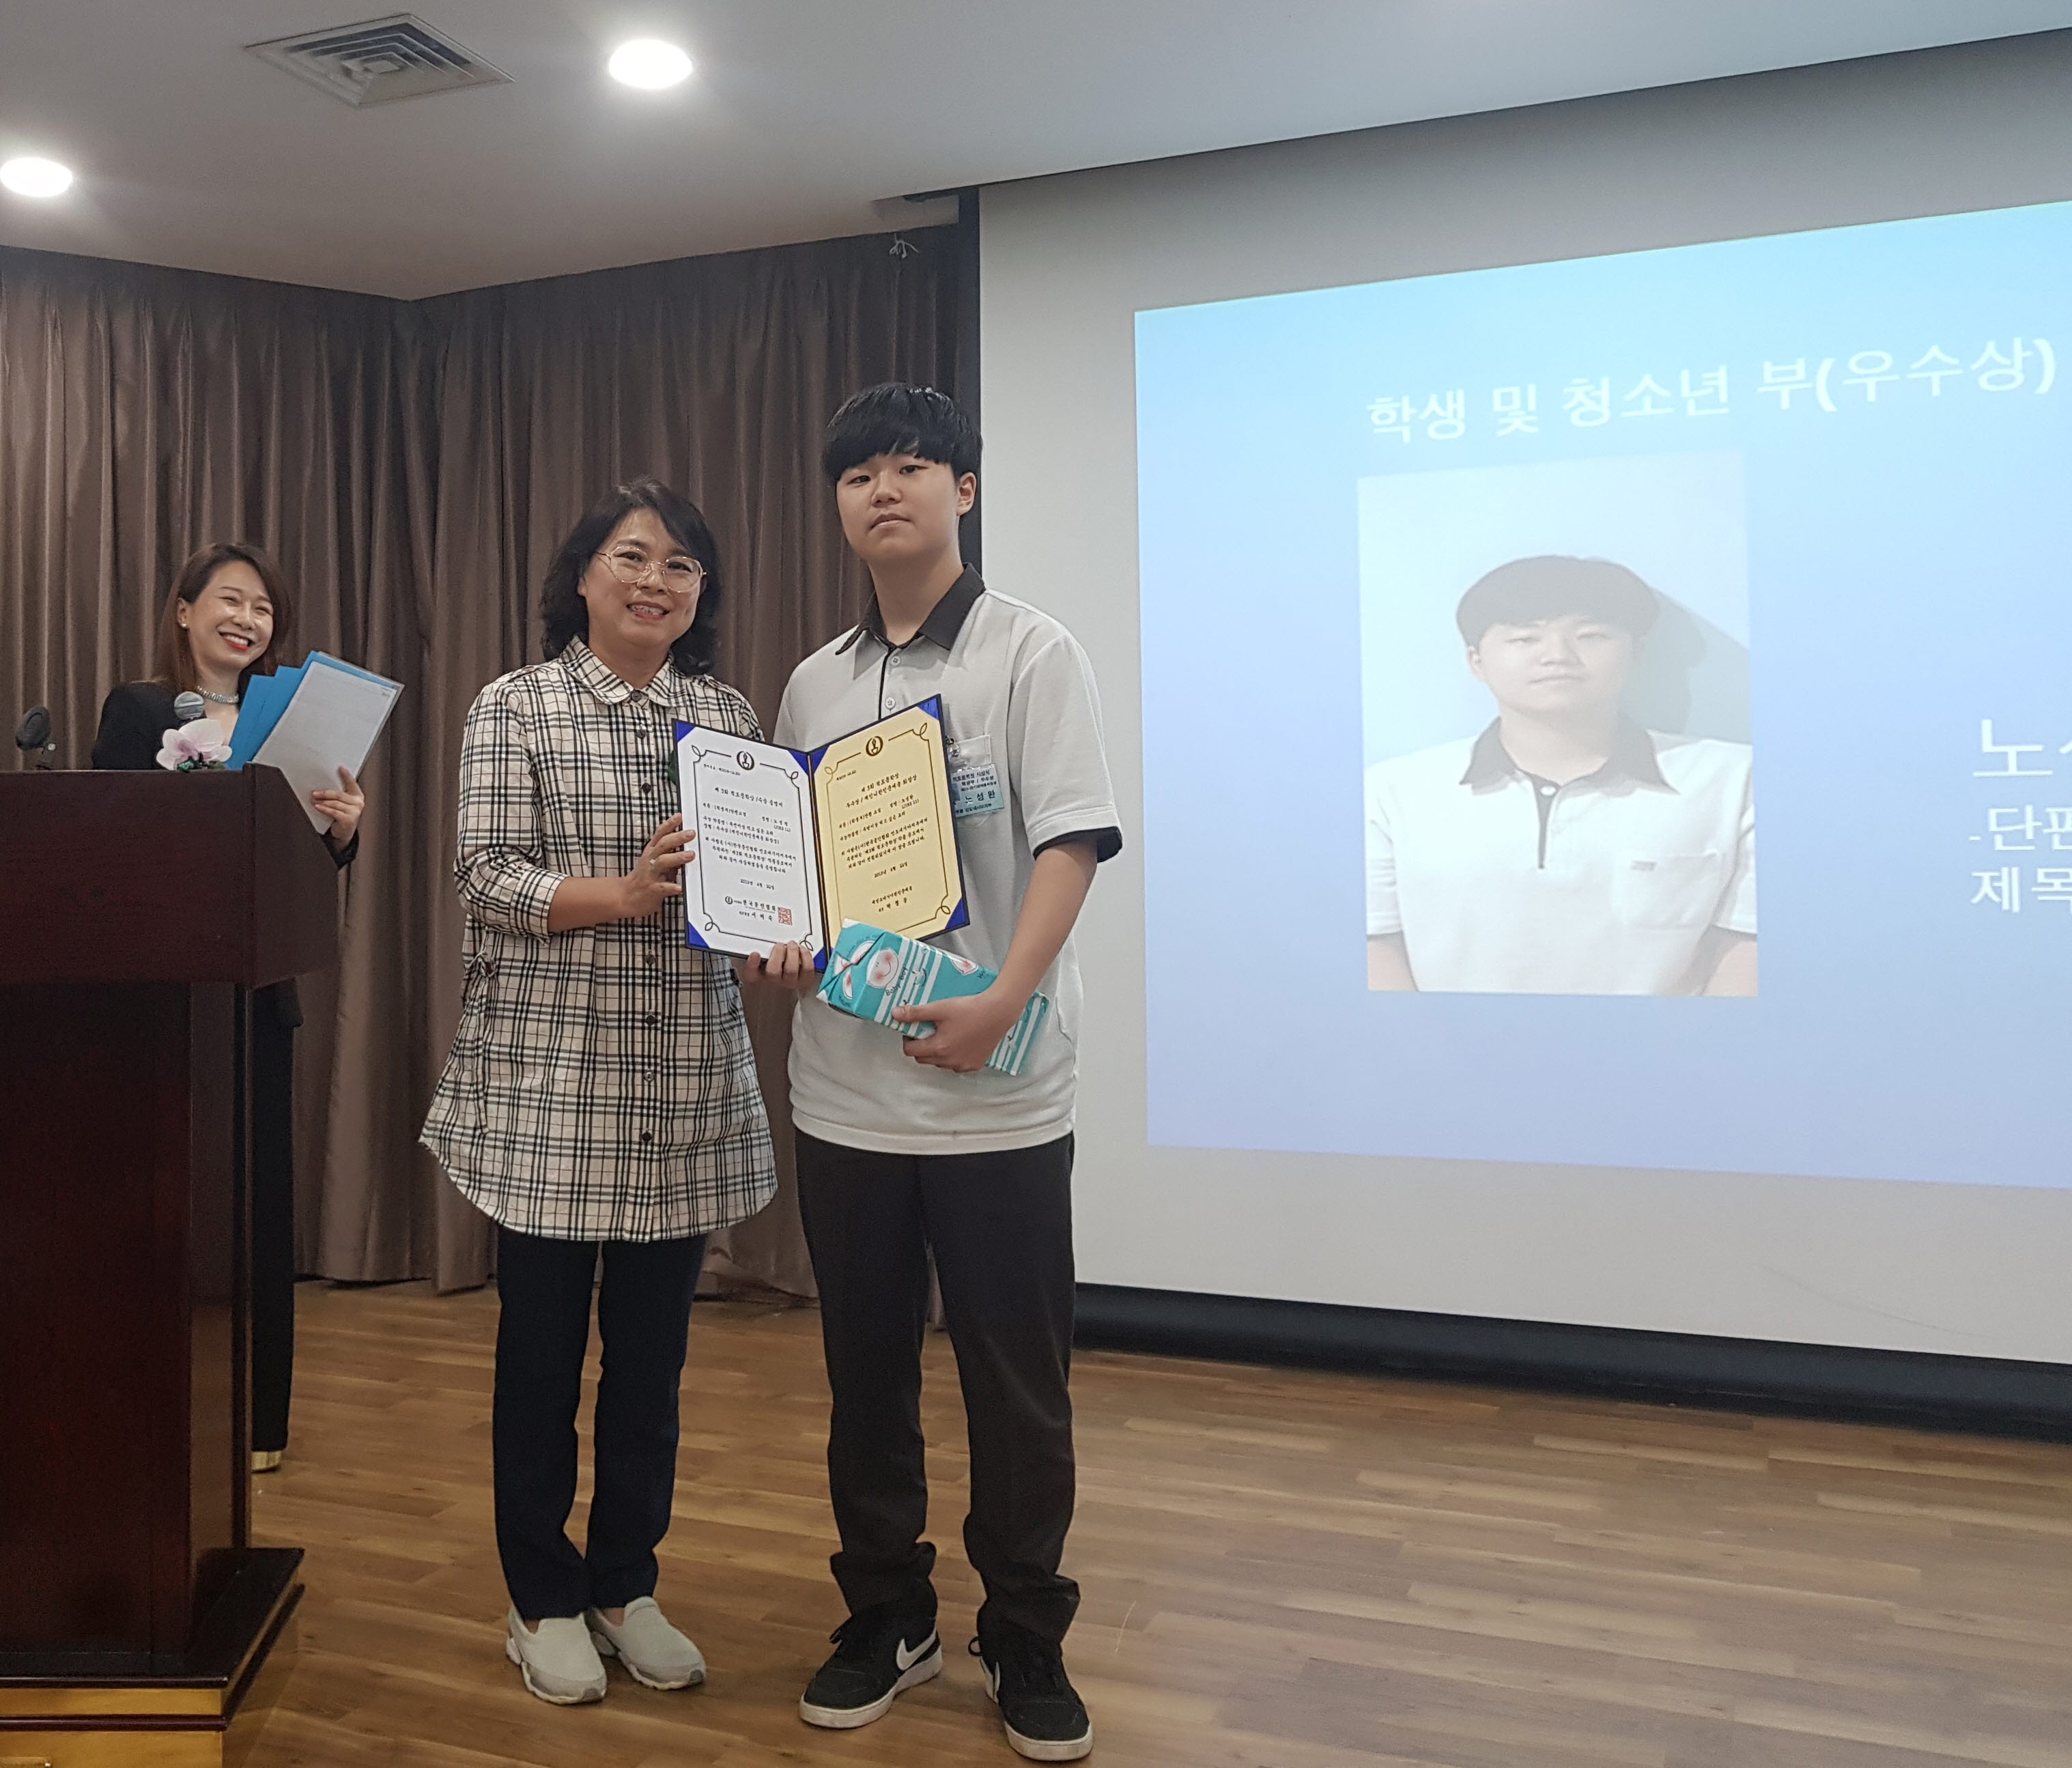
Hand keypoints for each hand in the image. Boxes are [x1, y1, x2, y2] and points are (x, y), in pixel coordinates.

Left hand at [312, 768, 364, 843]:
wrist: (344, 832)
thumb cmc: (342, 815)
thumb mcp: (342, 803)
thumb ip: (337, 795)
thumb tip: (321, 788)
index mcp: (357, 795)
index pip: (352, 783)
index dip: (347, 775)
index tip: (340, 768)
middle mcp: (358, 803)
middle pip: (339, 794)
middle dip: (324, 793)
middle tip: (314, 793)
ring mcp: (355, 812)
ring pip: (335, 803)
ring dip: (322, 802)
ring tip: (313, 800)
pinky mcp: (349, 820)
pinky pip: (333, 812)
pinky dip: (324, 809)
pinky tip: (317, 807)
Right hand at [618, 814, 693, 918]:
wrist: (627, 897)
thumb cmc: (647, 877)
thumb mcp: (656, 861)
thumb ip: (670, 852)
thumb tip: (689, 842)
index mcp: (652, 851)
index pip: (660, 834)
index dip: (669, 824)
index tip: (680, 816)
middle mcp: (650, 860)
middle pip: (663, 845)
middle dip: (677, 837)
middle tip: (691, 833)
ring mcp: (651, 874)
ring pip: (662, 862)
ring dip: (677, 858)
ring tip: (690, 855)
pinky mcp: (652, 890)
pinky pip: (663, 887)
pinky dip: (672, 886)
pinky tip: (681, 887)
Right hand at [738, 941, 820, 992]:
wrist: (792, 978)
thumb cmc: (777, 965)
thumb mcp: (764, 958)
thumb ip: (762, 951)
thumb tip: (760, 943)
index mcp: (759, 976)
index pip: (750, 975)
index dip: (752, 965)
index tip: (755, 954)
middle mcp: (774, 982)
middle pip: (773, 972)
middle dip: (777, 954)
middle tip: (779, 945)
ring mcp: (790, 983)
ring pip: (791, 970)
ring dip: (792, 953)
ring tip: (791, 945)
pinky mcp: (804, 980)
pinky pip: (807, 969)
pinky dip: (805, 956)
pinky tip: (801, 950)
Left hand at [892, 987, 1022, 1072]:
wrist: (998, 1012)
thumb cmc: (970, 1009)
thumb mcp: (940, 1008)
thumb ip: (916, 1013)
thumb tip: (895, 1015)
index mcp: (938, 1048)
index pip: (910, 1051)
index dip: (908, 1039)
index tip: (914, 1029)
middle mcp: (949, 1062)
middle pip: (924, 1059)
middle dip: (921, 1046)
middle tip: (929, 1030)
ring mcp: (963, 1065)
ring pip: (940, 1063)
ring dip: (938, 1052)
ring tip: (946, 1033)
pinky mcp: (975, 1065)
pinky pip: (956, 1065)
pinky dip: (954, 1056)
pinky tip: (960, 1041)